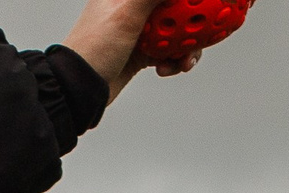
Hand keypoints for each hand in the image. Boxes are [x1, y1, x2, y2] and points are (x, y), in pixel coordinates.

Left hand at [64, 0, 194, 98]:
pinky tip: (166, 69)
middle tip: (204, 33)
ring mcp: (140, 28)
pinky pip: (168, 51)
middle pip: (175, 8)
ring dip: (185, 47)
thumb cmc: (93, 47)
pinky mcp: (143, 50)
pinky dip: (173, 61)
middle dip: (192, 23)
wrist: (81, 87)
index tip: (207, 4)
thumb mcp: (126, 14)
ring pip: (176, 31)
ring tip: (183, 62)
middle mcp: (135, 5)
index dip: (188, 0)